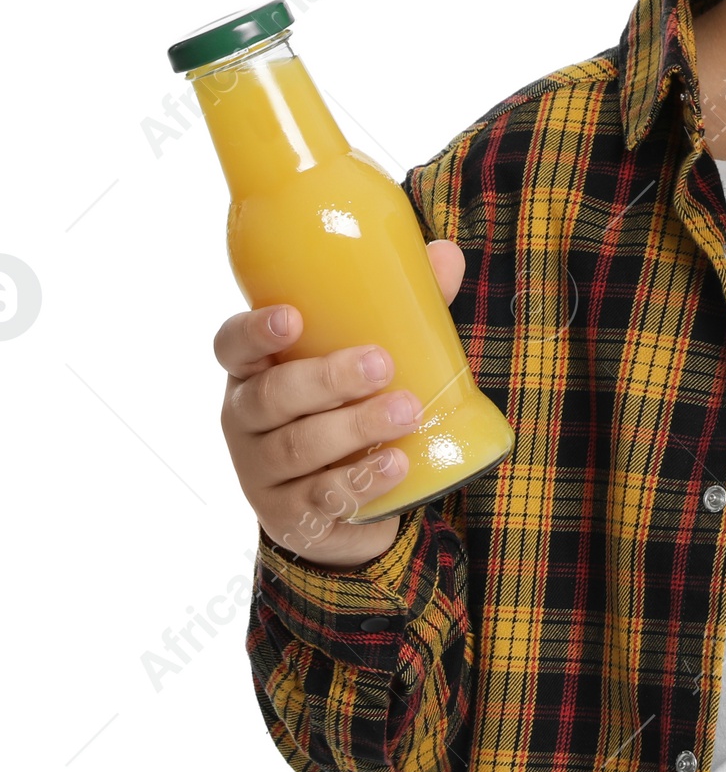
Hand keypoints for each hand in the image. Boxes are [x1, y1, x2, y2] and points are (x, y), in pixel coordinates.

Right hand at [214, 238, 466, 569]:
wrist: (342, 497)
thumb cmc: (347, 403)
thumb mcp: (367, 354)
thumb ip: (403, 307)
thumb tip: (446, 254)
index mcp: (256, 369)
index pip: (233, 345)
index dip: (254, 331)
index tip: (292, 317)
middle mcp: (246, 419)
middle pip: (270, 397)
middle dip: (327, 379)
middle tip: (380, 364)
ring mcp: (260, 472)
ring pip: (295, 448)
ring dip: (353, 428)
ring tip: (406, 412)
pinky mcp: (288, 516)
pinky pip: (317, 499)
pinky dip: (358, 481)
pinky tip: (394, 464)